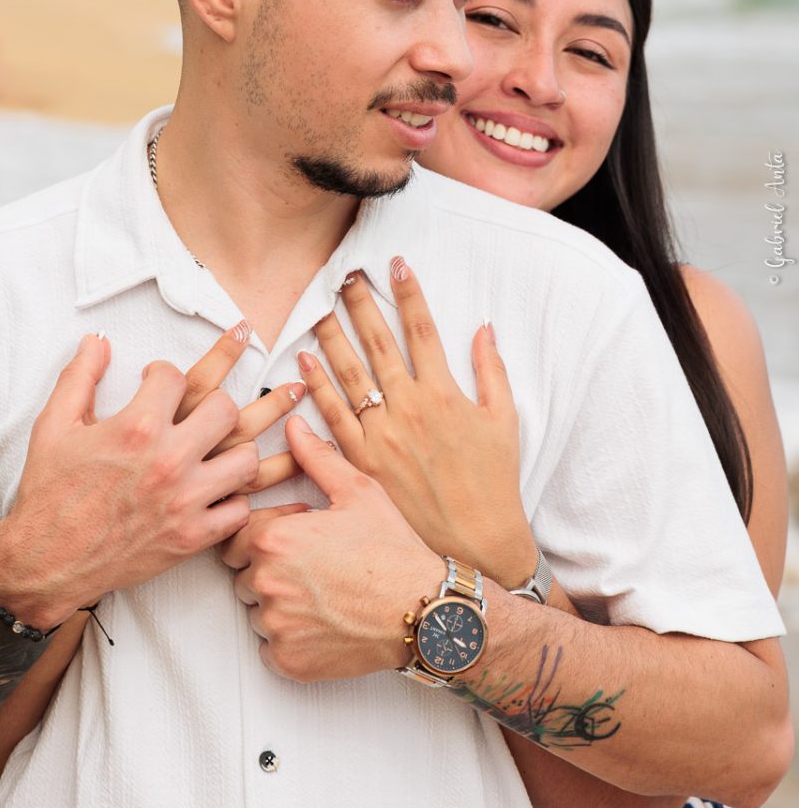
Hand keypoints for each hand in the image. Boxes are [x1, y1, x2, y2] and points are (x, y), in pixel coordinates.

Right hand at [0, 327, 302, 629]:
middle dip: (213, 403)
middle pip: (226, 409)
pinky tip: (218, 493)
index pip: (177, 376)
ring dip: (236, 451)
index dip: (164, 373)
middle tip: (199, 413)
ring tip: (218, 451)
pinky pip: (240, 510)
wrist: (46, 561)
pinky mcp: (192, 537)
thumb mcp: (55, 425)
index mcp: (137, 427)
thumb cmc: (51, 494)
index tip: (157, 382)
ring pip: (247, 459)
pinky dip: (233, 501)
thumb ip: (80, 376)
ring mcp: (185, 500)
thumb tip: (97, 341)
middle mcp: (168, 460)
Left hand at [221, 414, 440, 681]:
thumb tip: (292, 428)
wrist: (424, 609)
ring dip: (278, 602)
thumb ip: (316, 458)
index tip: (297, 536)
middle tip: (312, 566)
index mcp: (274, 538)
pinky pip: (270, 647)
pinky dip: (289, 637)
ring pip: (256, 610)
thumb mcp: (358, 491)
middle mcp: (266, 582)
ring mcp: (276, 625)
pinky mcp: (288, 661)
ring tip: (322, 593)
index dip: (267, 532)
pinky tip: (324, 621)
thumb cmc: (392, 549)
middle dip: (269, 566)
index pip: (237, 534)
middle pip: (243, 573)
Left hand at [301, 259, 537, 587]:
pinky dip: (316, 387)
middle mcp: (409, 408)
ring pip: (349, 374)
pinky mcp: (361, 464)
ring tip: (320, 306)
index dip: (408, 293)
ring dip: (333, 336)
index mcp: (445, 393)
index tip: (395, 263)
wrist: (475, 544)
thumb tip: (483, 327)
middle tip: (345, 274)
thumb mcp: (504, 421)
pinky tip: (303, 361)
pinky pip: (332, 418)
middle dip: (361, 304)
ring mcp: (381, 435)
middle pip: (379, 343)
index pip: (422, 329)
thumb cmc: (494, 483)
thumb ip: (492, 371)